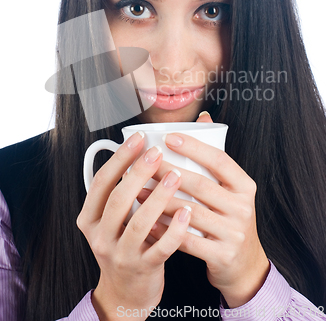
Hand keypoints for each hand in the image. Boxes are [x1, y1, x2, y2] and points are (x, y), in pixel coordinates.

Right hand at [76, 131, 190, 320]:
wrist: (126, 292)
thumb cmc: (124, 243)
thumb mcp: (112, 219)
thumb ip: (123, 190)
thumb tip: (144, 150)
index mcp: (90, 218)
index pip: (101, 182)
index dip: (119, 158)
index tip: (137, 139)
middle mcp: (101, 236)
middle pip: (118, 199)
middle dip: (138, 172)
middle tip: (157, 152)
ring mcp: (121, 255)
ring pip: (139, 223)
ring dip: (159, 197)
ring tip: (176, 176)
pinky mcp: (143, 269)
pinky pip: (160, 248)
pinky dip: (174, 230)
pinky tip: (187, 212)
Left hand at [140, 113, 269, 307]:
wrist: (243, 264)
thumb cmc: (228, 218)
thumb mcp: (231, 189)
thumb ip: (215, 157)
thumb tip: (203, 118)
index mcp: (245, 186)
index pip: (220, 160)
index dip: (194, 147)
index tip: (169, 137)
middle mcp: (243, 208)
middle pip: (201, 185)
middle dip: (168, 171)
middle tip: (145, 162)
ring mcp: (234, 233)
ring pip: (190, 212)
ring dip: (160, 200)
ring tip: (138, 190)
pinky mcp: (222, 255)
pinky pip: (186, 240)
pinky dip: (164, 229)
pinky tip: (146, 220)